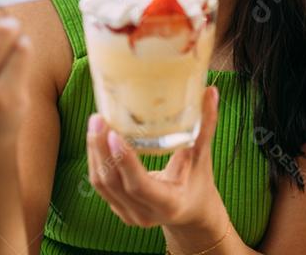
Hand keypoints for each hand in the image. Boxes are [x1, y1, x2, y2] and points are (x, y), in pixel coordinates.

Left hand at [86, 85, 228, 242]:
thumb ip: (205, 125)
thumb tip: (210, 92)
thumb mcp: (203, 157)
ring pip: (101, 183)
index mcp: (169, 203)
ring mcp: (128, 214)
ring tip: (95, 123)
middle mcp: (145, 213)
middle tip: (99, 119)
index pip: (140, 185)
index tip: (115, 134)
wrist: (192, 211)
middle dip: (102, 150)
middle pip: (113, 182)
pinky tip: (96, 137)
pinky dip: (96, 160)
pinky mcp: (118, 208)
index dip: (125, 161)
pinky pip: (100, 184)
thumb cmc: (199, 182)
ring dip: (95, 152)